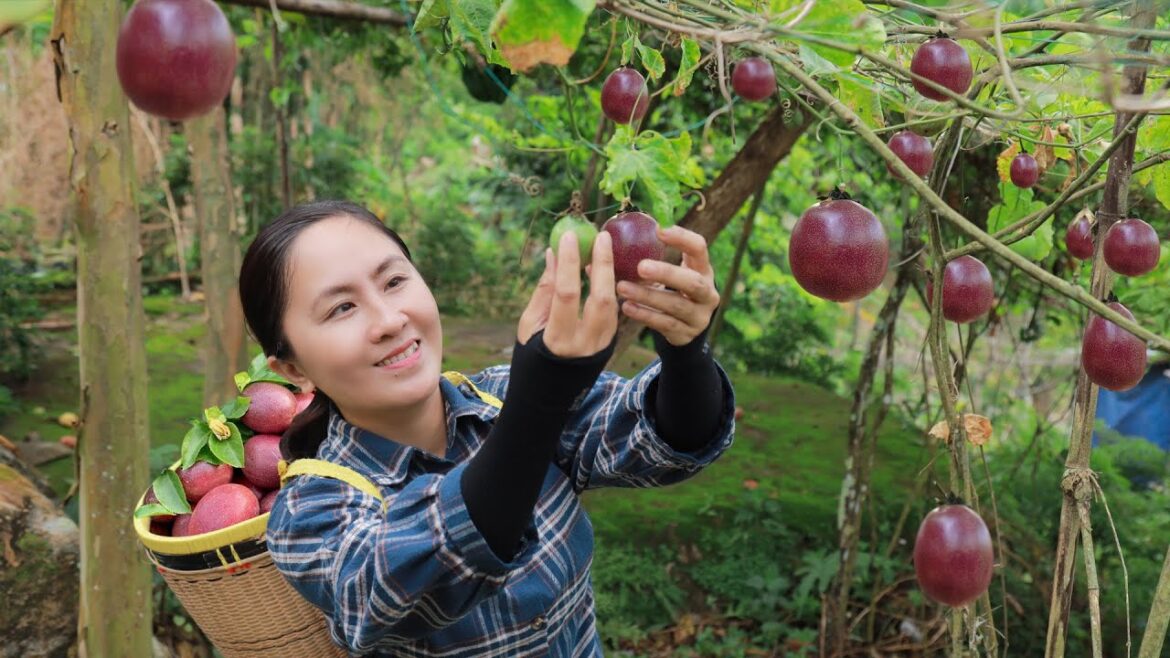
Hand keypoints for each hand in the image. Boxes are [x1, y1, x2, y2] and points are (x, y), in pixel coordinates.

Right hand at [517, 230, 617, 356]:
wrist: (548, 396)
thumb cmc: (531, 357)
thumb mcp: (530, 325)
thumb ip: (544, 290)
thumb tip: (553, 254)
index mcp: (558, 341)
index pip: (567, 294)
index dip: (569, 263)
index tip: (569, 236)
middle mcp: (585, 345)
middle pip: (602, 298)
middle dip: (603, 264)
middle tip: (602, 236)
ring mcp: (602, 346)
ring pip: (612, 304)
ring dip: (609, 275)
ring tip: (601, 249)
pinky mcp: (610, 345)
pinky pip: (613, 311)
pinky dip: (608, 288)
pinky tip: (600, 272)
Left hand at [614, 225, 719, 346]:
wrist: (685, 327)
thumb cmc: (671, 290)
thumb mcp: (672, 273)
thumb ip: (652, 256)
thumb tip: (605, 240)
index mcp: (704, 270)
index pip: (699, 248)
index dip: (682, 238)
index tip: (659, 230)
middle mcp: (708, 293)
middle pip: (692, 282)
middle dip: (667, 273)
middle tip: (641, 266)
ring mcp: (699, 316)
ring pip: (675, 305)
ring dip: (648, 295)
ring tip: (623, 287)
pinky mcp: (686, 334)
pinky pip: (664, 324)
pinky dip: (644, 315)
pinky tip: (627, 307)